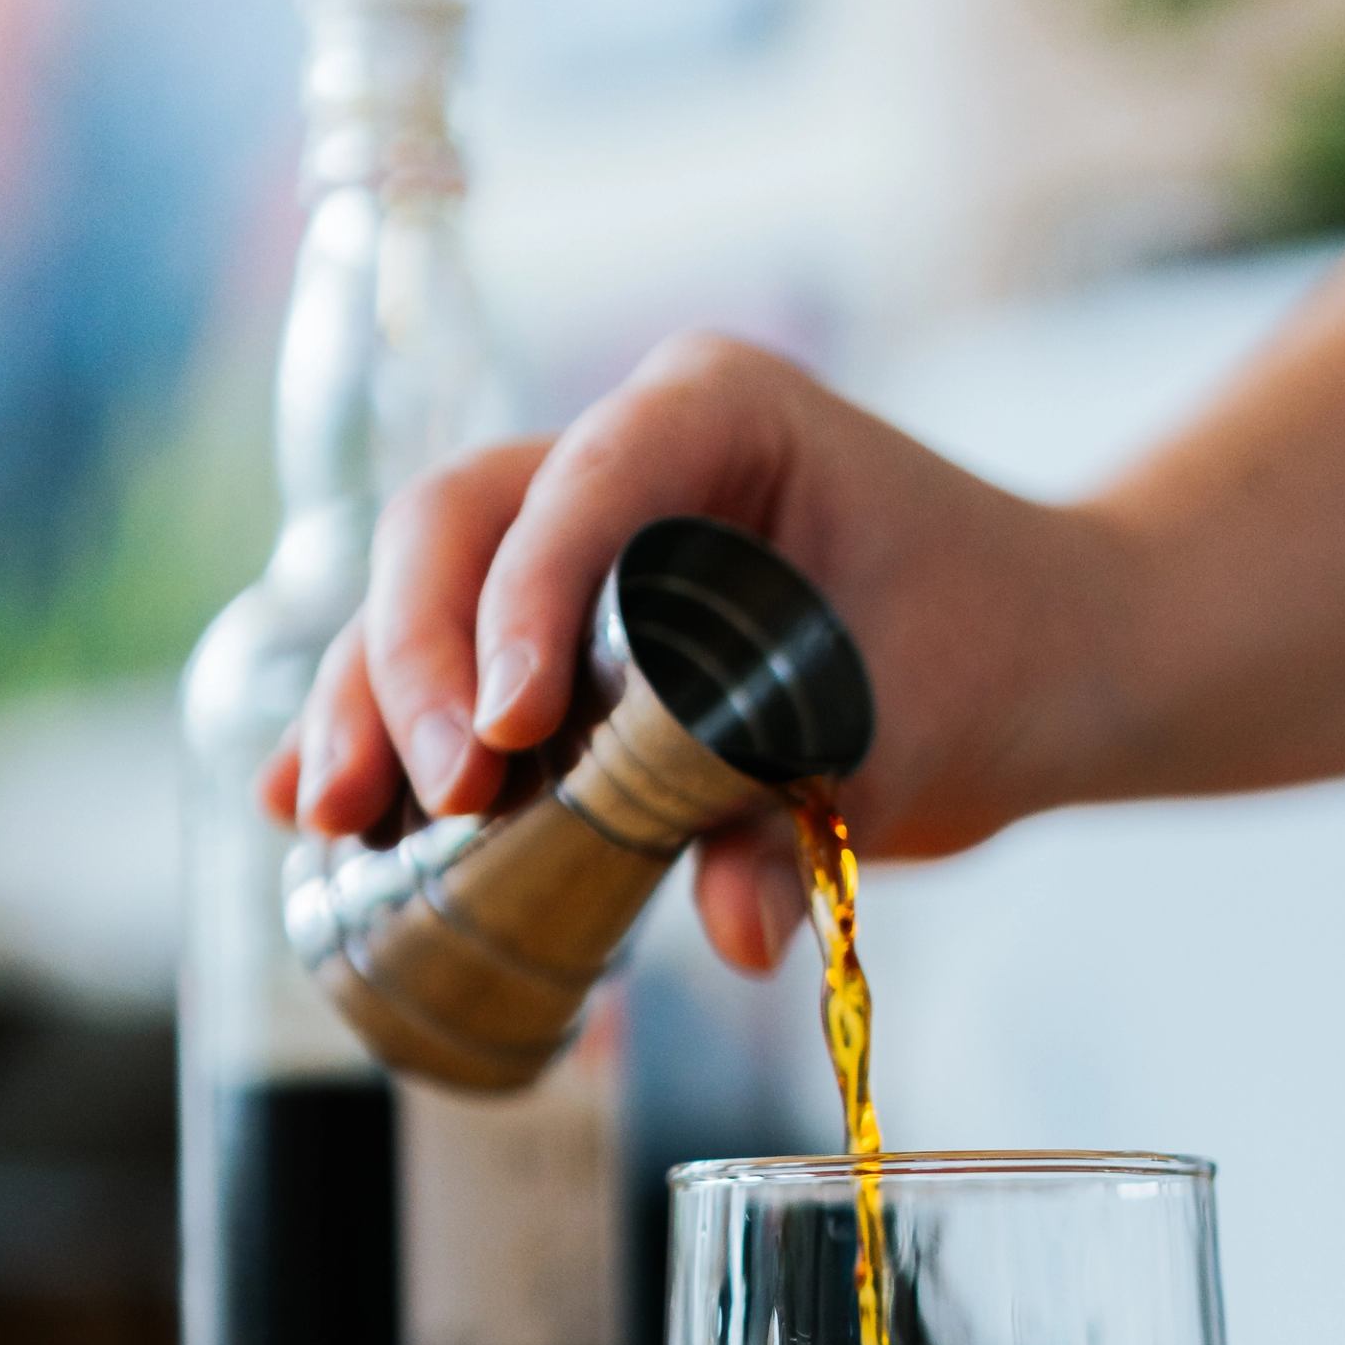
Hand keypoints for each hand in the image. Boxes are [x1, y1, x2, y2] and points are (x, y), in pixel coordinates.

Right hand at [260, 335, 1128, 971]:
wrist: (1035, 661)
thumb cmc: (989, 654)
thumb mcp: (906, 736)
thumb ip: (804, 818)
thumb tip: (733, 931)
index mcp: (716, 413)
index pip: (578, 480)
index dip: (520, 602)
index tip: (508, 733)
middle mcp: (624, 453)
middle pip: (458, 526)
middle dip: (420, 664)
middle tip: (435, 797)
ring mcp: (577, 534)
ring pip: (423, 592)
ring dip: (368, 703)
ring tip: (331, 818)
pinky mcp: (558, 626)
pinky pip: (445, 659)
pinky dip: (385, 728)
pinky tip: (308, 807)